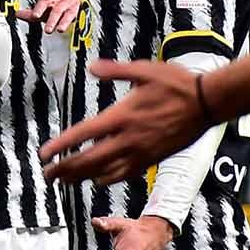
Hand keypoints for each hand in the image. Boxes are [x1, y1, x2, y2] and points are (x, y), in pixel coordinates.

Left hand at [18, 0, 81, 32]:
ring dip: (64, 21)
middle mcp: (65, 1)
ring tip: (60, 30)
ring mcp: (76, 7)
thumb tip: (17, 14)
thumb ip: (33, 13)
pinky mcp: (86, 12)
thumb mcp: (48, 9)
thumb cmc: (64, 7)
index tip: (34, 16)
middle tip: (47, 29)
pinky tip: (79, 27)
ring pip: (70, 13)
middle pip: (58, 8)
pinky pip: (83, 16)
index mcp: (54, 0)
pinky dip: (81, 21)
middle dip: (52, 18)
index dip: (40, 8)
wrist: (84, 1)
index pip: (46, 1)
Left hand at [41, 60, 211, 184]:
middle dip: (64, 169)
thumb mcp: (144, 69)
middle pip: (88, 160)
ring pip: (104, 172)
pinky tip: (97, 180)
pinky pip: (124, 174)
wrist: (206, 103)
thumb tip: (91, 68)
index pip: (83, 135)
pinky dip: (107, 179)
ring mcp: (140, 152)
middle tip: (46, 175)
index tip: (43, 154)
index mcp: (122, 116)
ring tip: (64, 181)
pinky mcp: (152, 160)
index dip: (61, 146)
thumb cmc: (176, 83)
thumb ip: (115, 70)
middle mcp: (128, 139)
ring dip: (81, 177)